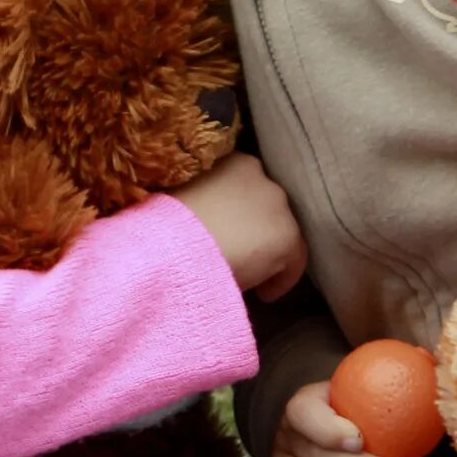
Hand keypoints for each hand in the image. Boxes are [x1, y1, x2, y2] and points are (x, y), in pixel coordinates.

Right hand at [172, 153, 306, 300]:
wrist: (170, 245)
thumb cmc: (163, 224)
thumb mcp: (181, 197)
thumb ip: (202, 199)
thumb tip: (207, 219)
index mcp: (234, 160)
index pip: (246, 187)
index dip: (238, 212)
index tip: (225, 232)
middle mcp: (262, 177)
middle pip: (267, 209)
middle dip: (254, 230)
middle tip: (236, 252)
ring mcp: (278, 205)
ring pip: (280, 234)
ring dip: (266, 252)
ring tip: (246, 274)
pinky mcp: (288, 236)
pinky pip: (293, 264)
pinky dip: (279, 280)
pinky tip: (262, 295)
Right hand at [239, 380, 406, 456]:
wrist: (345, 431)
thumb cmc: (369, 411)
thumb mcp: (380, 388)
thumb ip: (404, 373)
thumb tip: (428, 357)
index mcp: (306, 404)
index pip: (304, 412)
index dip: (327, 428)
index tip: (359, 440)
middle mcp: (287, 434)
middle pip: (309, 456)